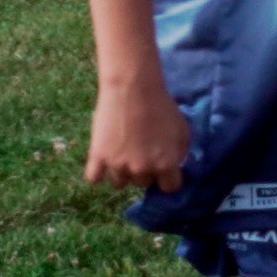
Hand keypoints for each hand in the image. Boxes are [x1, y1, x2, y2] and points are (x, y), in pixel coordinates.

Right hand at [83, 76, 188, 190]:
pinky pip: (94, 178)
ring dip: (122, 172)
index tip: (164, 170)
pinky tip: (103, 162)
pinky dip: (98, 173)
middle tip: (141, 154)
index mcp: (166, 164)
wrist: (133, 89)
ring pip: (119, 183)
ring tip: (122, 154)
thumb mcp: (183, 130)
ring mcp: (118, 165)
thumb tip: (174, 166)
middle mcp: (142, 169)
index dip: (168, 179)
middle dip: (144, 172)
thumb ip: (179, 153)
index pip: (170, 188)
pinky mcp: (97, 157)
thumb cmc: (162, 107)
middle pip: (143, 183)